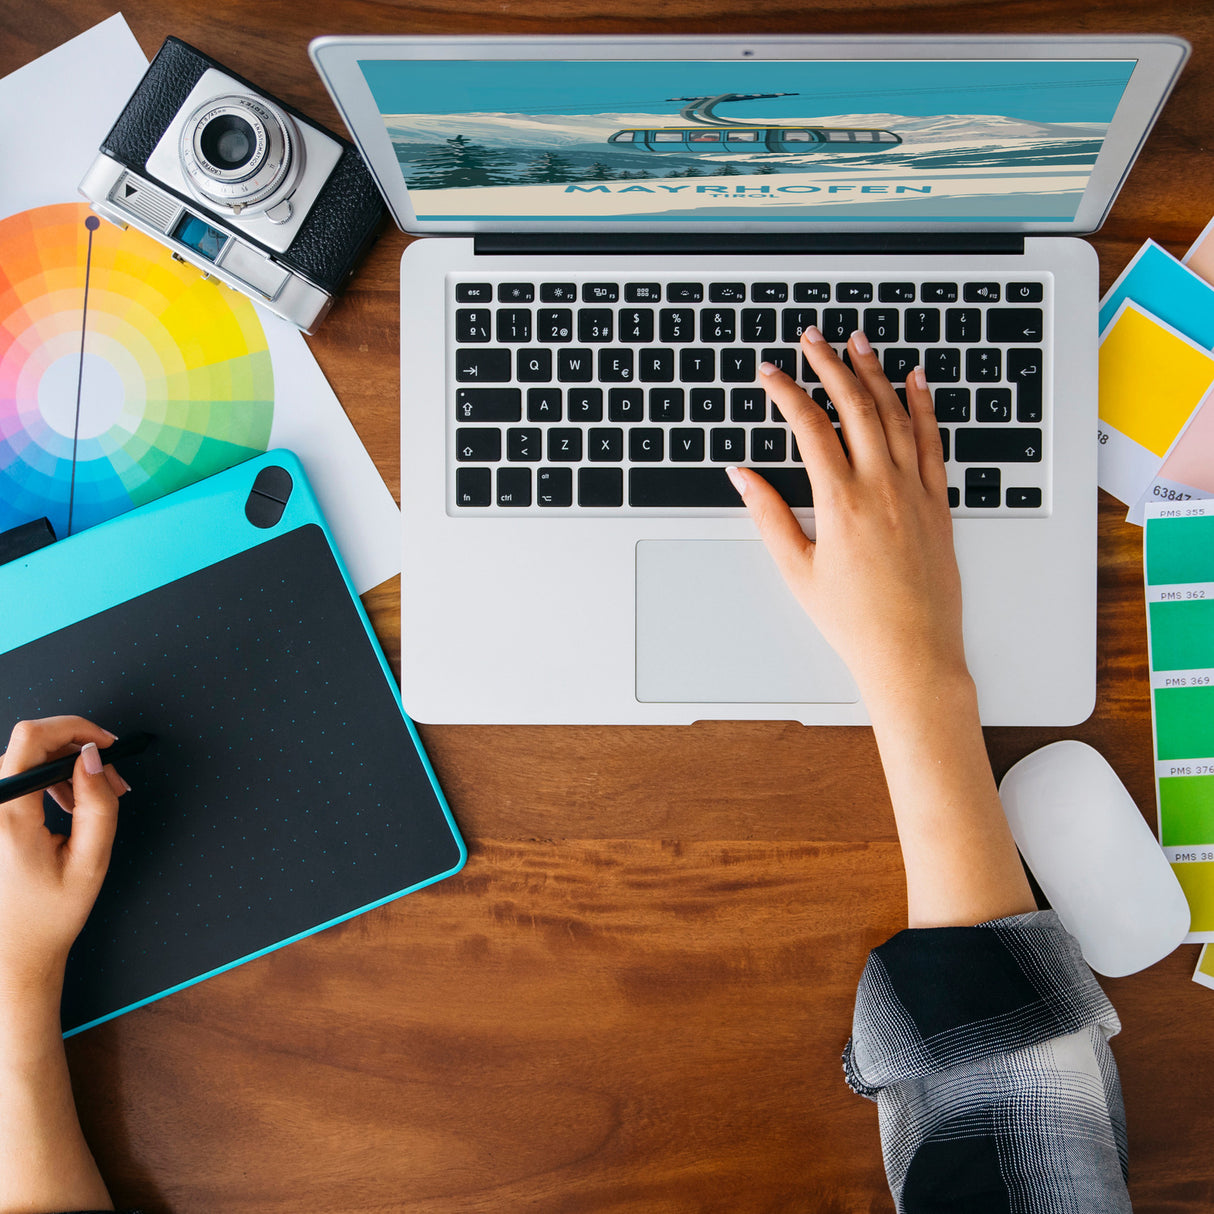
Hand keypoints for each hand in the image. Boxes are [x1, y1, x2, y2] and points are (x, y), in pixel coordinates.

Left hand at [0, 717, 126, 1003]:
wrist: (11, 951)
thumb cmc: (50, 914)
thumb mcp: (91, 861)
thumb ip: (98, 805)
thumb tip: (95, 756)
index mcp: (9, 817)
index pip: (32, 738)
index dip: (74, 727)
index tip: (107, 745)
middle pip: (30, 744)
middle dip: (78, 751)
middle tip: (114, 781)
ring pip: (24, 759)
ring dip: (65, 767)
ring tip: (96, 798)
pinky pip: (16, 778)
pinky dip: (48, 780)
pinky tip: (70, 804)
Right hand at [728, 326, 965, 712]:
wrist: (912, 652)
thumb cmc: (853, 620)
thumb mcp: (797, 570)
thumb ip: (768, 516)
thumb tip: (743, 476)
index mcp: (840, 502)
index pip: (809, 428)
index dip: (786, 393)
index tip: (769, 373)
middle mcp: (881, 487)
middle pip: (854, 406)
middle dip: (829, 365)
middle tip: (811, 339)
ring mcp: (915, 492)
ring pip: (895, 414)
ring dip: (874, 373)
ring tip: (857, 343)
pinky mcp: (939, 503)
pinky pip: (932, 441)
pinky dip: (923, 406)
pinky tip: (915, 381)